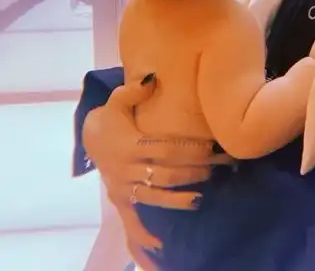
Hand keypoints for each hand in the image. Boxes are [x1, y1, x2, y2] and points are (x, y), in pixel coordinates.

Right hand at [84, 75, 232, 256]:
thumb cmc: (112, 117)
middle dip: (194, 172)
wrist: (88, 138)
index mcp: (130, 143)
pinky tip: (162, 244)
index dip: (188, 149)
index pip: (165, 148)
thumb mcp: (117, 100)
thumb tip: (152, 77)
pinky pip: (132, 220)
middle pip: (165, 173)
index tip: (211, 147)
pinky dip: (145, 234)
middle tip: (218, 169)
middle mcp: (127, 168)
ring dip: (179, 198)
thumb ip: (134, 89)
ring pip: (155, 196)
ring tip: (202, 197)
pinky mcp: (120, 200)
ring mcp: (123, 187)